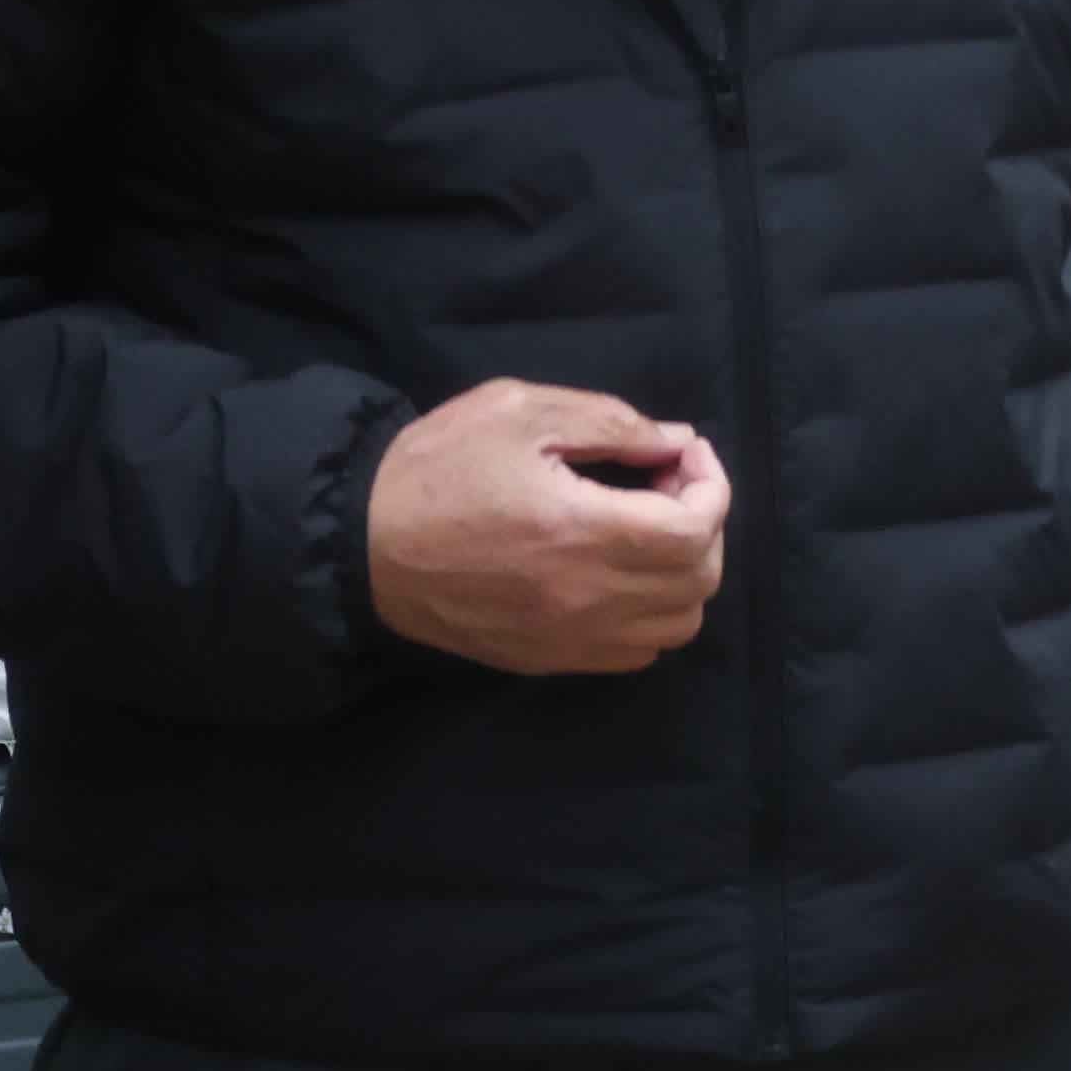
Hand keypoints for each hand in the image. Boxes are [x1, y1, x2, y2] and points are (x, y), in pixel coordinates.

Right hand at [364, 381, 731, 674]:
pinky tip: (619, 572)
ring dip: (684, 575)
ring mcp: (566, 639)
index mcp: (579, 531)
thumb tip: (674, 443)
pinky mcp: (546, 659)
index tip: (682, 452)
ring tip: (648, 529)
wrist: (359, 541)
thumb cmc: (436, 467)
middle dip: (704, 524)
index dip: (711, 485)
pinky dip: (651, 614)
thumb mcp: (519, 411)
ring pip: (676, 627)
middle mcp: (584, 598)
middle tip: (667, 484)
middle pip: (698, 581)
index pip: (696, 530)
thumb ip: (611, 422)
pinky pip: (634, 653)